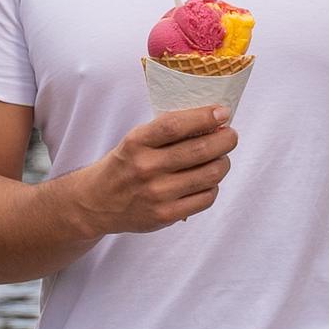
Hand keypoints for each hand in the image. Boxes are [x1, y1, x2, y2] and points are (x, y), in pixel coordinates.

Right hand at [68, 104, 234, 235]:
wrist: (97, 202)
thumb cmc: (125, 164)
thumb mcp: (136, 140)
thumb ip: (168, 132)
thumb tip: (213, 122)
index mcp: (136, 142)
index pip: (175, 126)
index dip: (204, 117)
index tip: (222, 113)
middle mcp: (146, 168)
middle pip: (199, 150)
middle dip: (224, 140)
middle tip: (230, 136)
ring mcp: (156, 194)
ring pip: (209, 175)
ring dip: (223, 163)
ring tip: (220, 158)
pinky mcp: (165, 215)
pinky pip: (205, 198)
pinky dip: (213, 186)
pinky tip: (206, 181)